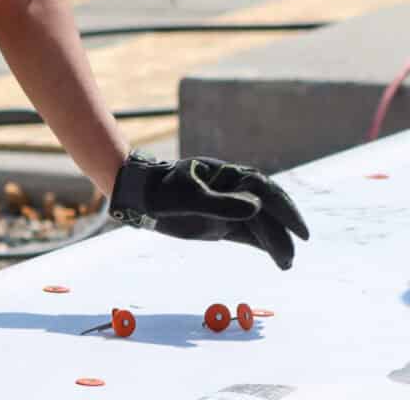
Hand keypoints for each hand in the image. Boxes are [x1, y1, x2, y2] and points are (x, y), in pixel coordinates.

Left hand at [110, 152, 309, 269]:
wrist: (140, 197)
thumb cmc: (162, 191)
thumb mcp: (187, 198)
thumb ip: (220, 204)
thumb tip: (257, 207)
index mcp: (226, 175)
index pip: (263, 190)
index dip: (284, 208)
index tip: (299, 228)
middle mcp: (231, 190)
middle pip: (265, 209)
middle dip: (282, 229)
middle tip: (295, 252)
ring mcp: (227, 206)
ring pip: (259, 224)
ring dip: (274, 242)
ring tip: (285, 264)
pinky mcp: (220, 223)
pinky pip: (247, 234)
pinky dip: (262, 245)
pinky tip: (276, 258)